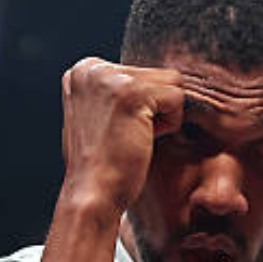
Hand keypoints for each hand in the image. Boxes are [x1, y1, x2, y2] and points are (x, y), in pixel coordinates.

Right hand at [59, 57, 187, 215]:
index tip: (117, 129)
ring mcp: (110, 77)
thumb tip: (156, 78)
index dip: (142, 107)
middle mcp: (92, 67)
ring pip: (172, 84)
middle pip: (159, 75)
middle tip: (127, 135)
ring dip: (164, 116)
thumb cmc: (102, 164)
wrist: (93, 194)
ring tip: (135, 136)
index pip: (142, 73)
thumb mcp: (102, 114)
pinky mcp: (132, 92)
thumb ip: (117, 90)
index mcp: (84, 70)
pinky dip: (170, 125)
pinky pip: (178, 98)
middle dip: (154, 110)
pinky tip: (143, 139)